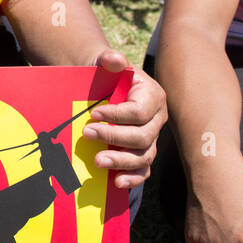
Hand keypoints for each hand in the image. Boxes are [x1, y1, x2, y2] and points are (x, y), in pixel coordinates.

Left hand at [82, 50, 165, 188]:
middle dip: (114, 137)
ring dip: (121, 162)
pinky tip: (116, 182)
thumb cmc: (104, 74)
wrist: (100, 86)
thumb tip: (114, 59)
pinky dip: (132, 178)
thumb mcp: (105, 62)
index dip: (117, 115)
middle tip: (87, 134)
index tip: (93, 115)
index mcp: (152, 97)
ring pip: (143, 156)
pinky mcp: (142, 153)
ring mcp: (150, 138)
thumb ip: (110, 59)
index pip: (139, 112)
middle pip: (142, 136)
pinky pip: (143, 170)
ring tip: (98, 161)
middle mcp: (156, 120)